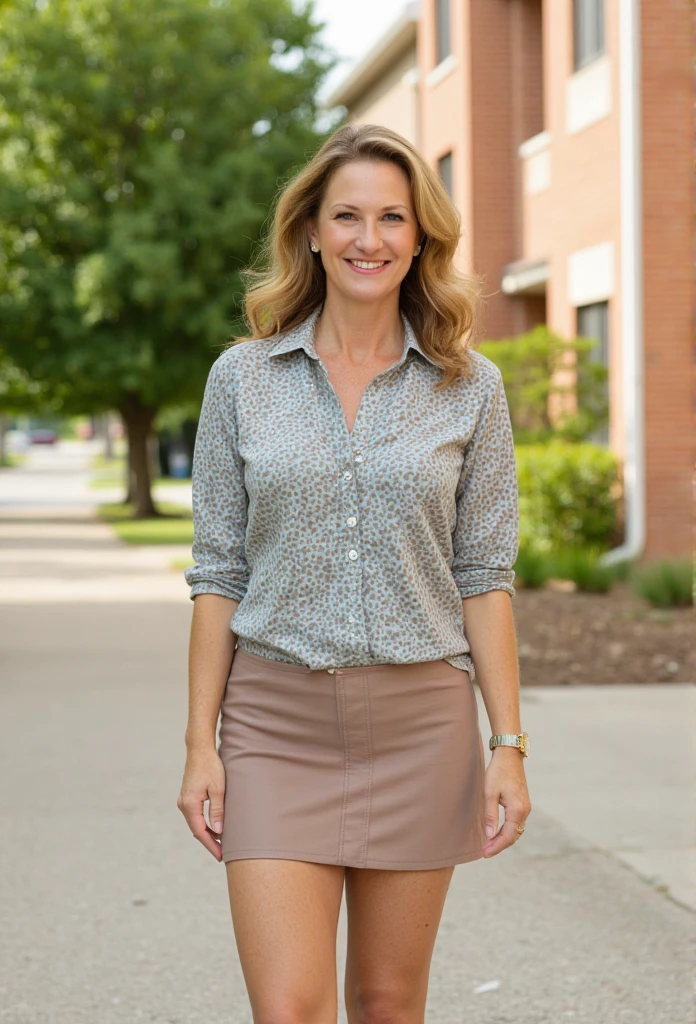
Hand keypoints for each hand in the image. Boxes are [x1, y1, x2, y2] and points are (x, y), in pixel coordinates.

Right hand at [177, 745, 225, 860]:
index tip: (220, 856)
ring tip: (222, 844)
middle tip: (223, 854)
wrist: (199, 750)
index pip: (200, 832)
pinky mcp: (187, 797)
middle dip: (210, 842)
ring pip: (196, 824)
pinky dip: (205, 824)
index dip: (211, 845)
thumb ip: (217, 811)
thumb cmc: (211, 766)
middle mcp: (183, 805)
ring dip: (208, 834)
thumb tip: (218, 832)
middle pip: (197, 830)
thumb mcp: (218, 789)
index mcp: (189, 804)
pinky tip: (215, 828)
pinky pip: (195, 816)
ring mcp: (184, 801)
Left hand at [481, 747, 531, 857]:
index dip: (496, 847)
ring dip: (504, 839)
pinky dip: (508, 830)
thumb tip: (490, 835)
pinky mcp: (523, 803)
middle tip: (485, 851)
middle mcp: (525, 810)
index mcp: (517, 810)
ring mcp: (526, 807)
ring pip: (516, 830)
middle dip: (499, 845)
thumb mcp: (489, 792)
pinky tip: (497, 832)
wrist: (509, 755)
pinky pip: (517, 823)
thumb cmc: (498, 771)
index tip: (484, 853)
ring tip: (489, 844)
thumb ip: (490, 815)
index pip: (508, 836)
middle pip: (513, 836)